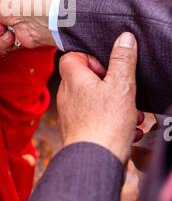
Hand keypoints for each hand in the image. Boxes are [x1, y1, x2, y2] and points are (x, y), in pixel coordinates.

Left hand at [57, 32, 141, 164]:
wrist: (94, 162)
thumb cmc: (104, 124)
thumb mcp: (120, 85)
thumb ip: (123, 60)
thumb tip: (125, 38)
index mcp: (73, 79)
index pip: (71, 56)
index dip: (91, 58)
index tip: (107, 68)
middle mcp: (67, 95)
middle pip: (87, 79)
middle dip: (111, 85)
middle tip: (125, 92)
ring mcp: (71, 114)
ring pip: (95, 100)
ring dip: (116, 105)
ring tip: (134, 114)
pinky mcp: (79, 130)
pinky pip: (96, 118)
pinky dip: (113, 121)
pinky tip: (130, 130)